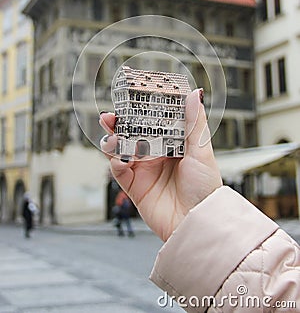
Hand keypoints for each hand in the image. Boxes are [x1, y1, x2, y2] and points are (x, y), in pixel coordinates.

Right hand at [100, 89, 221, 241]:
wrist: (196, 223)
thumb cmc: (205, 188)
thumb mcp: (201, 151)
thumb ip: (194, 122)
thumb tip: (194, 94)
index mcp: (173, 144)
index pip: (153, 122)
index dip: (142, 110)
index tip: (133, 97)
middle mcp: (156, 155)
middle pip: (133, 134)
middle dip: (120, 123)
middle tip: (111, 114)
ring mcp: (144, 170)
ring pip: (121, 149)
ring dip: (113, 139)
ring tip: (111, 132)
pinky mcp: (134, 186)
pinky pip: (119, 170)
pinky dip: (116, 161)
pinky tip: (120, 157)